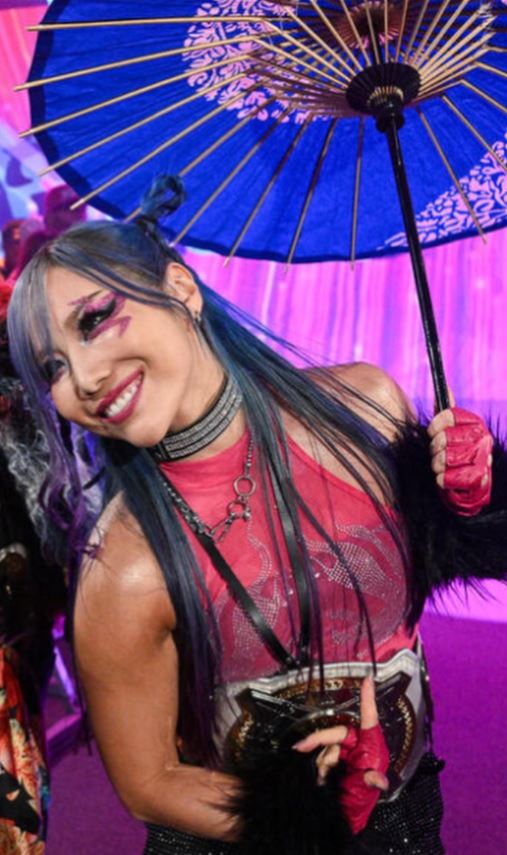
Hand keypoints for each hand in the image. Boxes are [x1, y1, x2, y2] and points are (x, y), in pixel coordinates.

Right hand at [292, 676, 389, 833]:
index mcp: (371, 747)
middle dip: (319, 741)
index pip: (369, 718)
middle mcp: (359, 745)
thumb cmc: (359, 801)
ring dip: (321, 760)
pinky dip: (318, 765)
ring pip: (326, 745)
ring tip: (323, 779)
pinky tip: (320, 779)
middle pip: (336, 732)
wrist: (344, 819)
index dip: (368, 698)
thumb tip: (378, 780)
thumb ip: (370, 780)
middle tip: (300, 748)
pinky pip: (322, 755)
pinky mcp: (334, 760)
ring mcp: (346, 752)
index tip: (368, 678)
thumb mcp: (366, 790)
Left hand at [427, 405, 492, 516]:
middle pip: (445, 438)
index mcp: (474, 424)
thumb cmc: (451, 456)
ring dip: (437, 465)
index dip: (435, 426)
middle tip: (436, 454)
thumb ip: (443, 410)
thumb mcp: (445, 431)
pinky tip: (443, 479)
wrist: (461, 486)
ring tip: (439, 467)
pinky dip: (443, 480)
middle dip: (434, 448)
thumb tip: (445, 387)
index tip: (432, 433)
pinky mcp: (479, 481)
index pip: (450, 415)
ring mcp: (483, 459)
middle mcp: (483, 438)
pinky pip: (453, 477)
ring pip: (448, 458)